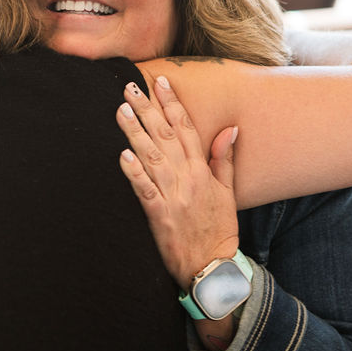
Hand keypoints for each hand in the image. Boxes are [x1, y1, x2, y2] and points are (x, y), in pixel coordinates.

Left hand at [116, 76, 239, 290]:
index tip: (161, 82)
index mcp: (202, 171)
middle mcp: (187, 179)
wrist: (213, 267)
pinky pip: (145, 191)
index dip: (172, 104)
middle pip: (165, 136)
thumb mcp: (228, 192)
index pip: (186, 128)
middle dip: (148, 109)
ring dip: (136, 132)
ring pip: (152, 157)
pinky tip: (122, 155)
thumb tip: (230, 128)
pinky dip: (134, 173)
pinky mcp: (159, 216)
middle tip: (131, 87)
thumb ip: (225, 159)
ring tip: (121, 110)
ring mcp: (172, 196)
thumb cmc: (218, 229)